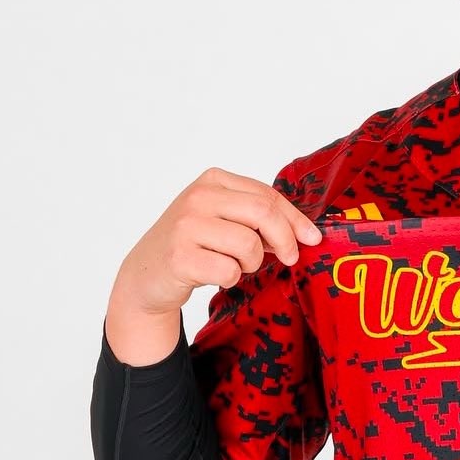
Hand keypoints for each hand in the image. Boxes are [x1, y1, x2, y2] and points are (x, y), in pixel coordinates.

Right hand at [117, 166, 323, 315]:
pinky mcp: (179, 256)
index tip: (312, 238)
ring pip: (249, 244)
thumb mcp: (224, 219)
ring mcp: (186, 226)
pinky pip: (229, 270)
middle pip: (263, 213)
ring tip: (233, 264)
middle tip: (289, 258)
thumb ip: (259, 218)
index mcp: (213, 181)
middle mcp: (198, 197)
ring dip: (251, 263)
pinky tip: (214, 274)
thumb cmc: (194, 244)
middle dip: (285, 239)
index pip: (267, 195)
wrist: (147, 273)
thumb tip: (306, 233)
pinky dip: (230, 278)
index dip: (295, 219)